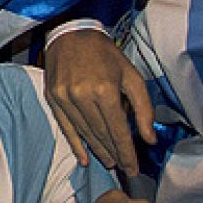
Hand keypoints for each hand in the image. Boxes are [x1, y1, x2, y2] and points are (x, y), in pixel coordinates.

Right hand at [44, 28, 153, 174]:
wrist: (71, 34)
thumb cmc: (105, 54)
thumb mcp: (131, 76)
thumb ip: (143, 109)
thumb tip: (149, 139)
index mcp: (105, 90)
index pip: (118, 130)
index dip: (127, 153)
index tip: (133, 168)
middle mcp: (83, 96)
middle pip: (101, 134)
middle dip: (114, 153)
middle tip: (123, 167)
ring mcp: (65, 98)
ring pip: (84, 132)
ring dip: (97, 150)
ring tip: (108, 162)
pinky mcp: (53, 98)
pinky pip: (66, 127)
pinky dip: (75, 144)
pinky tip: (84, 158)